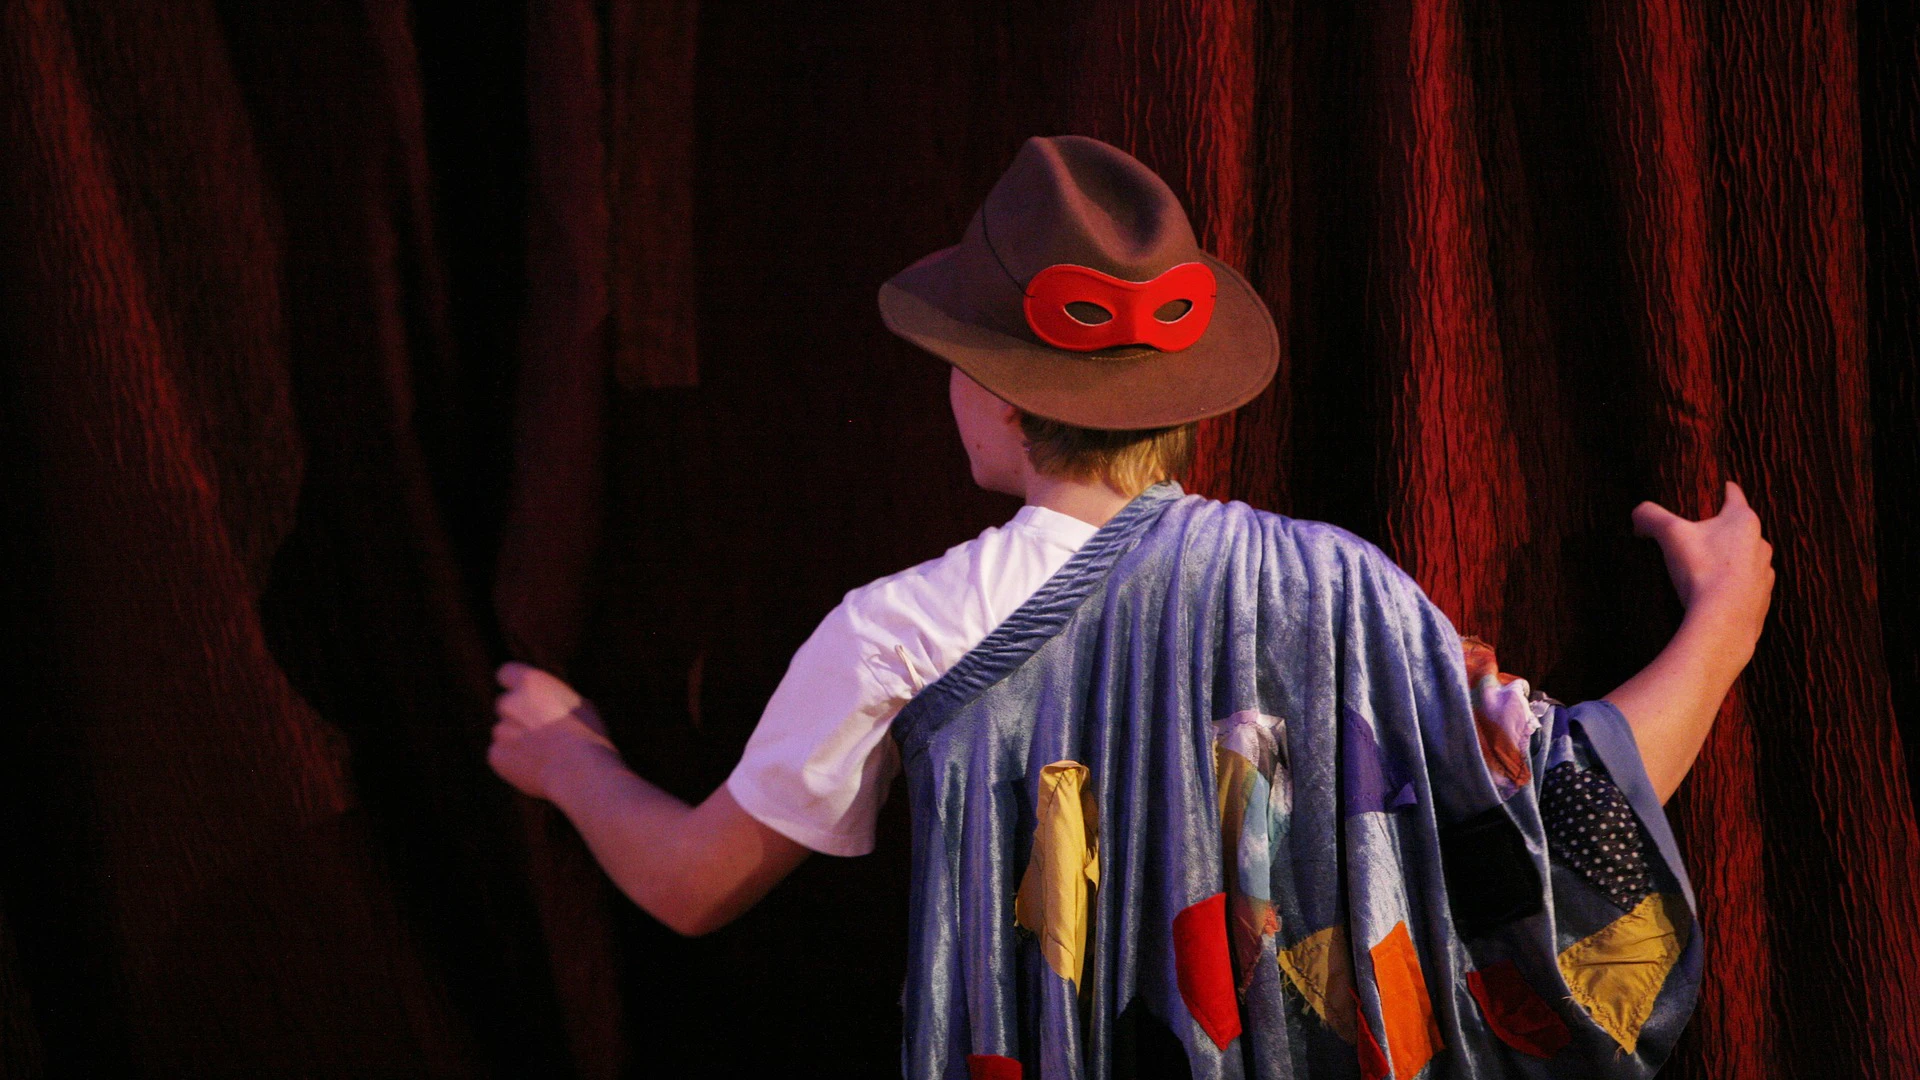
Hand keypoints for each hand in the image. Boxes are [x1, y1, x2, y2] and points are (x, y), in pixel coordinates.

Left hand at [488, 662, 618, 800]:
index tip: (521, 694)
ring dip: (517, 740)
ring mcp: (500, 729)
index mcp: (531, 682)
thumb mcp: (577, 704)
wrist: (579, 771)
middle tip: (542, 732)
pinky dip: (512, 761)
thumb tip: (545, 703)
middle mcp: (509, 702)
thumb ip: (552, 699)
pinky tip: (536, 768)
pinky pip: (500, 755)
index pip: (506, 673)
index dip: (513, 684)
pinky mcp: (495, 755)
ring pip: (504, 732)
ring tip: (545, 755)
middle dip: (518, 716)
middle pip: (506, 705)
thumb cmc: (587, 736)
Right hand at [1631, 481, 1775, 643]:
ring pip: (1746, 558)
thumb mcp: (1670, 534)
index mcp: (1743, 521)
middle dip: (1720, 529)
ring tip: (1703, 569)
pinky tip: (1712, 595)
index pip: (1733, 495)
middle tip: (1695, 535)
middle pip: (1739, 528)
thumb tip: (1638, 513)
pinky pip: (1746, 586)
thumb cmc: (1702, 572)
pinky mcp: (1762, 600)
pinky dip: (1732, 587)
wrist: (1724, 623)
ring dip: (1728, 560)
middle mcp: (1760, 544)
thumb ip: (1650, 516)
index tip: (1715, 488)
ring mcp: (1765, 574)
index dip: (1721, 489)